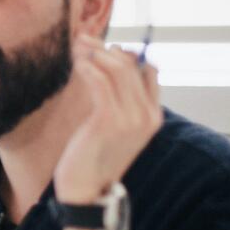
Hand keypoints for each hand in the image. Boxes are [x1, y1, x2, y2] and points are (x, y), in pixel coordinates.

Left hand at [54, 34, 162, 202]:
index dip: (127, 54)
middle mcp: (147, 115)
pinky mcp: (109, 120)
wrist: (85, 191)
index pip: (148, 72)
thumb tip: (109, 71)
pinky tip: (77, 62)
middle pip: (132, 66)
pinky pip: (101, 82)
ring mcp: (131, 118)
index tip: (103, 47)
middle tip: (83, 38)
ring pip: (116, 70)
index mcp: (153, 116)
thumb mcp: (112, 129)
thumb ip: (118, 103)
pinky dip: (88, 67)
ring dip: (94, 53)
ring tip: (76, 46)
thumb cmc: (93, 158)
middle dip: (105, 48)